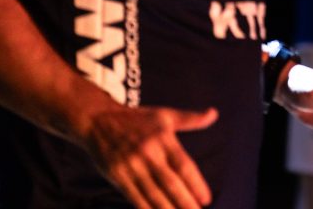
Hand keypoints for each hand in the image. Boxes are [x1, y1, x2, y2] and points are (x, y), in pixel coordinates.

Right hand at [83, 104, 216, 208]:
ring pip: (153, 194)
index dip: (196, 184)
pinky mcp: (117, 177)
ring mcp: (131, 167)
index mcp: (163, 139)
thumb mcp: (165, 115)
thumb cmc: (137, 118)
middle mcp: (148, 154)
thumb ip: (190, 119)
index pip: (184, 165)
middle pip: (170, 183)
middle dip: (185, 202)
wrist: (98, 120)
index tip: (207, 199)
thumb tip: (214, 114)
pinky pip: (134, 197)